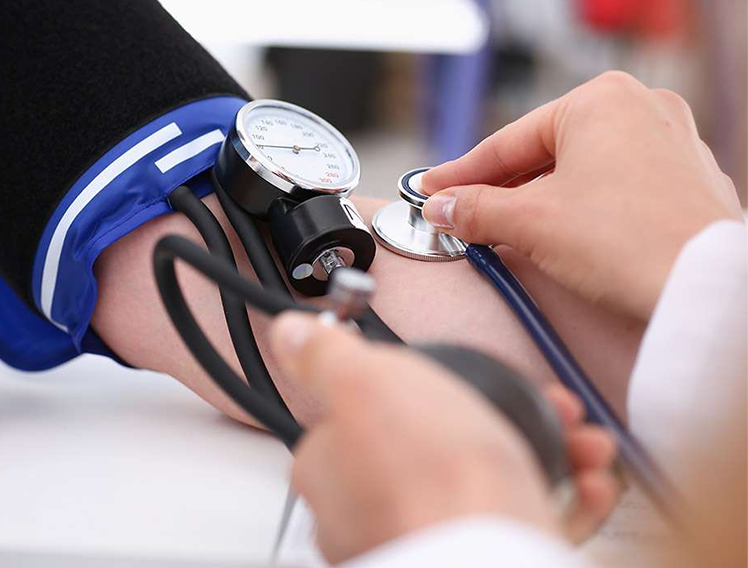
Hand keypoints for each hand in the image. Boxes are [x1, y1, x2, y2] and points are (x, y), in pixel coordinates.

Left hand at [270, 312, 617, 563]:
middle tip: (537, 403)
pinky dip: (562, 498)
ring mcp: (425, 539)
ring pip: (485, 481)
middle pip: (436, 444)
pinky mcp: (477, 559)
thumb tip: (291, 332)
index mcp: (333, 467)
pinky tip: (585, 484)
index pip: (362, 414)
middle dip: (497, 413)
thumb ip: (326, 355)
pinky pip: (521, 520)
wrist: (491, 558)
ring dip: (543, 448)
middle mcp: (369, 513)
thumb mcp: (367, 382)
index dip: (421, 383)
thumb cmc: (429, 478)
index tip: (460, 373)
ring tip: (578, 439)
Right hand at [421, 71, 742, 318]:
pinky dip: (585, 205)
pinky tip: (565, 232)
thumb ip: (477, 209)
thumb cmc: (627, 243)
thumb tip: (441, 207)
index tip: (431, 190)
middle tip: (462, 212)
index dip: (460, 172)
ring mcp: (674, 141)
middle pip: (547, 151)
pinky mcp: (690, 179)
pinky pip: (619, 184)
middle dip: (503, 187)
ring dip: (542, 198)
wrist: (704, 289)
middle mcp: (642, 107)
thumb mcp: (531, 223)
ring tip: (508, 227)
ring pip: (584, 167)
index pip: (508, 141)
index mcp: (600, 100)